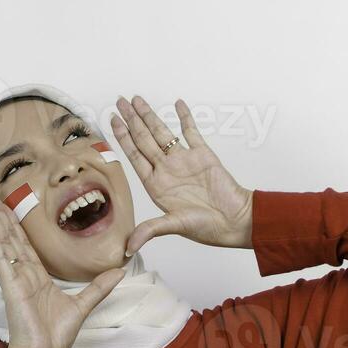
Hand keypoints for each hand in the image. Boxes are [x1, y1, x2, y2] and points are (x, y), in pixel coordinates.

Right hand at [0, 188, 125, 347]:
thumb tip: (119, 272)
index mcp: (37, 277)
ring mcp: (15, 278)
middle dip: (1, 213)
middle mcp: (23, 274)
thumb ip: (98, 287)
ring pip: (4, 242)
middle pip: (10, 237)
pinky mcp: (11, 286)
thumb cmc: (55, 337)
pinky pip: (1, 259)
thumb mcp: (83, 305)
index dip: (17, 224)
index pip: (25, 243)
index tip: (8, 206)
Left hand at [111, 95, 253, 256]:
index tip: (113, 121)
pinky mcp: (203, 154)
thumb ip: (150, 231)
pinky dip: (184, 117)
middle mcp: (167, 170)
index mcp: (156, 185)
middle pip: (144, 139)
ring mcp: (184, 160)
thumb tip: (128, 248)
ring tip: (138, 99)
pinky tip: (177, 104)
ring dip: (150, 115)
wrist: (235, 219)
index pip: (135, 155)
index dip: (123, 137)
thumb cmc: (206, 227)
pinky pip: (191, 131)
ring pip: (162, 132)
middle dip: (132, 120)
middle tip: (120, 101)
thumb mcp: (174, 226)